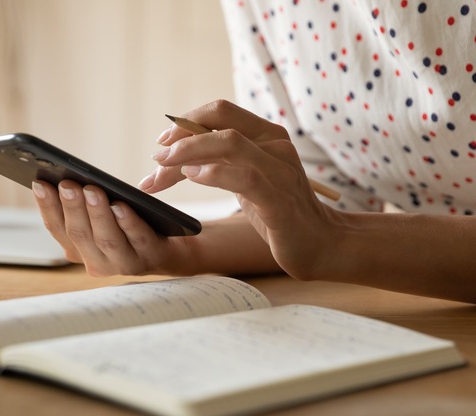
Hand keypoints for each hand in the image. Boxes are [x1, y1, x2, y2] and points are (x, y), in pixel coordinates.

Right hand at [31, 179, 200, 275]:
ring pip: (106, 239)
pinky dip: (127, 222)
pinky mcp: (150, 258)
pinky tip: (121, 205)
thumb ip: (83, 205)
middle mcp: (97, 262)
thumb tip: (64, 176)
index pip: (57, 228)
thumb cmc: (129, 226)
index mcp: (78, 251)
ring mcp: (124, 263)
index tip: (39, 183)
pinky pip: (137, 239)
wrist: (170, 249)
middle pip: (79, 234)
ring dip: (97, 213)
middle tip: (67, 184)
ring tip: (91, 190)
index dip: (47, 206)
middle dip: (72, 207)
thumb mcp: (101, 218)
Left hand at [144, 100, 341, 279]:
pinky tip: (192, 178)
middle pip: (220, 122)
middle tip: (156, 157)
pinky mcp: (280, 199)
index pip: (221, 112)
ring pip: (229, 143)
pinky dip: (213, 173)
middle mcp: (275, 145)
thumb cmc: (277, 212)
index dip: (187, 121)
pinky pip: (244, 177)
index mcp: (267, 135)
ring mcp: (280, 170)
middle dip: (181, 136)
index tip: (162, 142)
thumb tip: (175, 158)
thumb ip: (220, 163)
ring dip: (188, 152)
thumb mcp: (246, 180)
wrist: (320, 244)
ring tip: (163, 168)